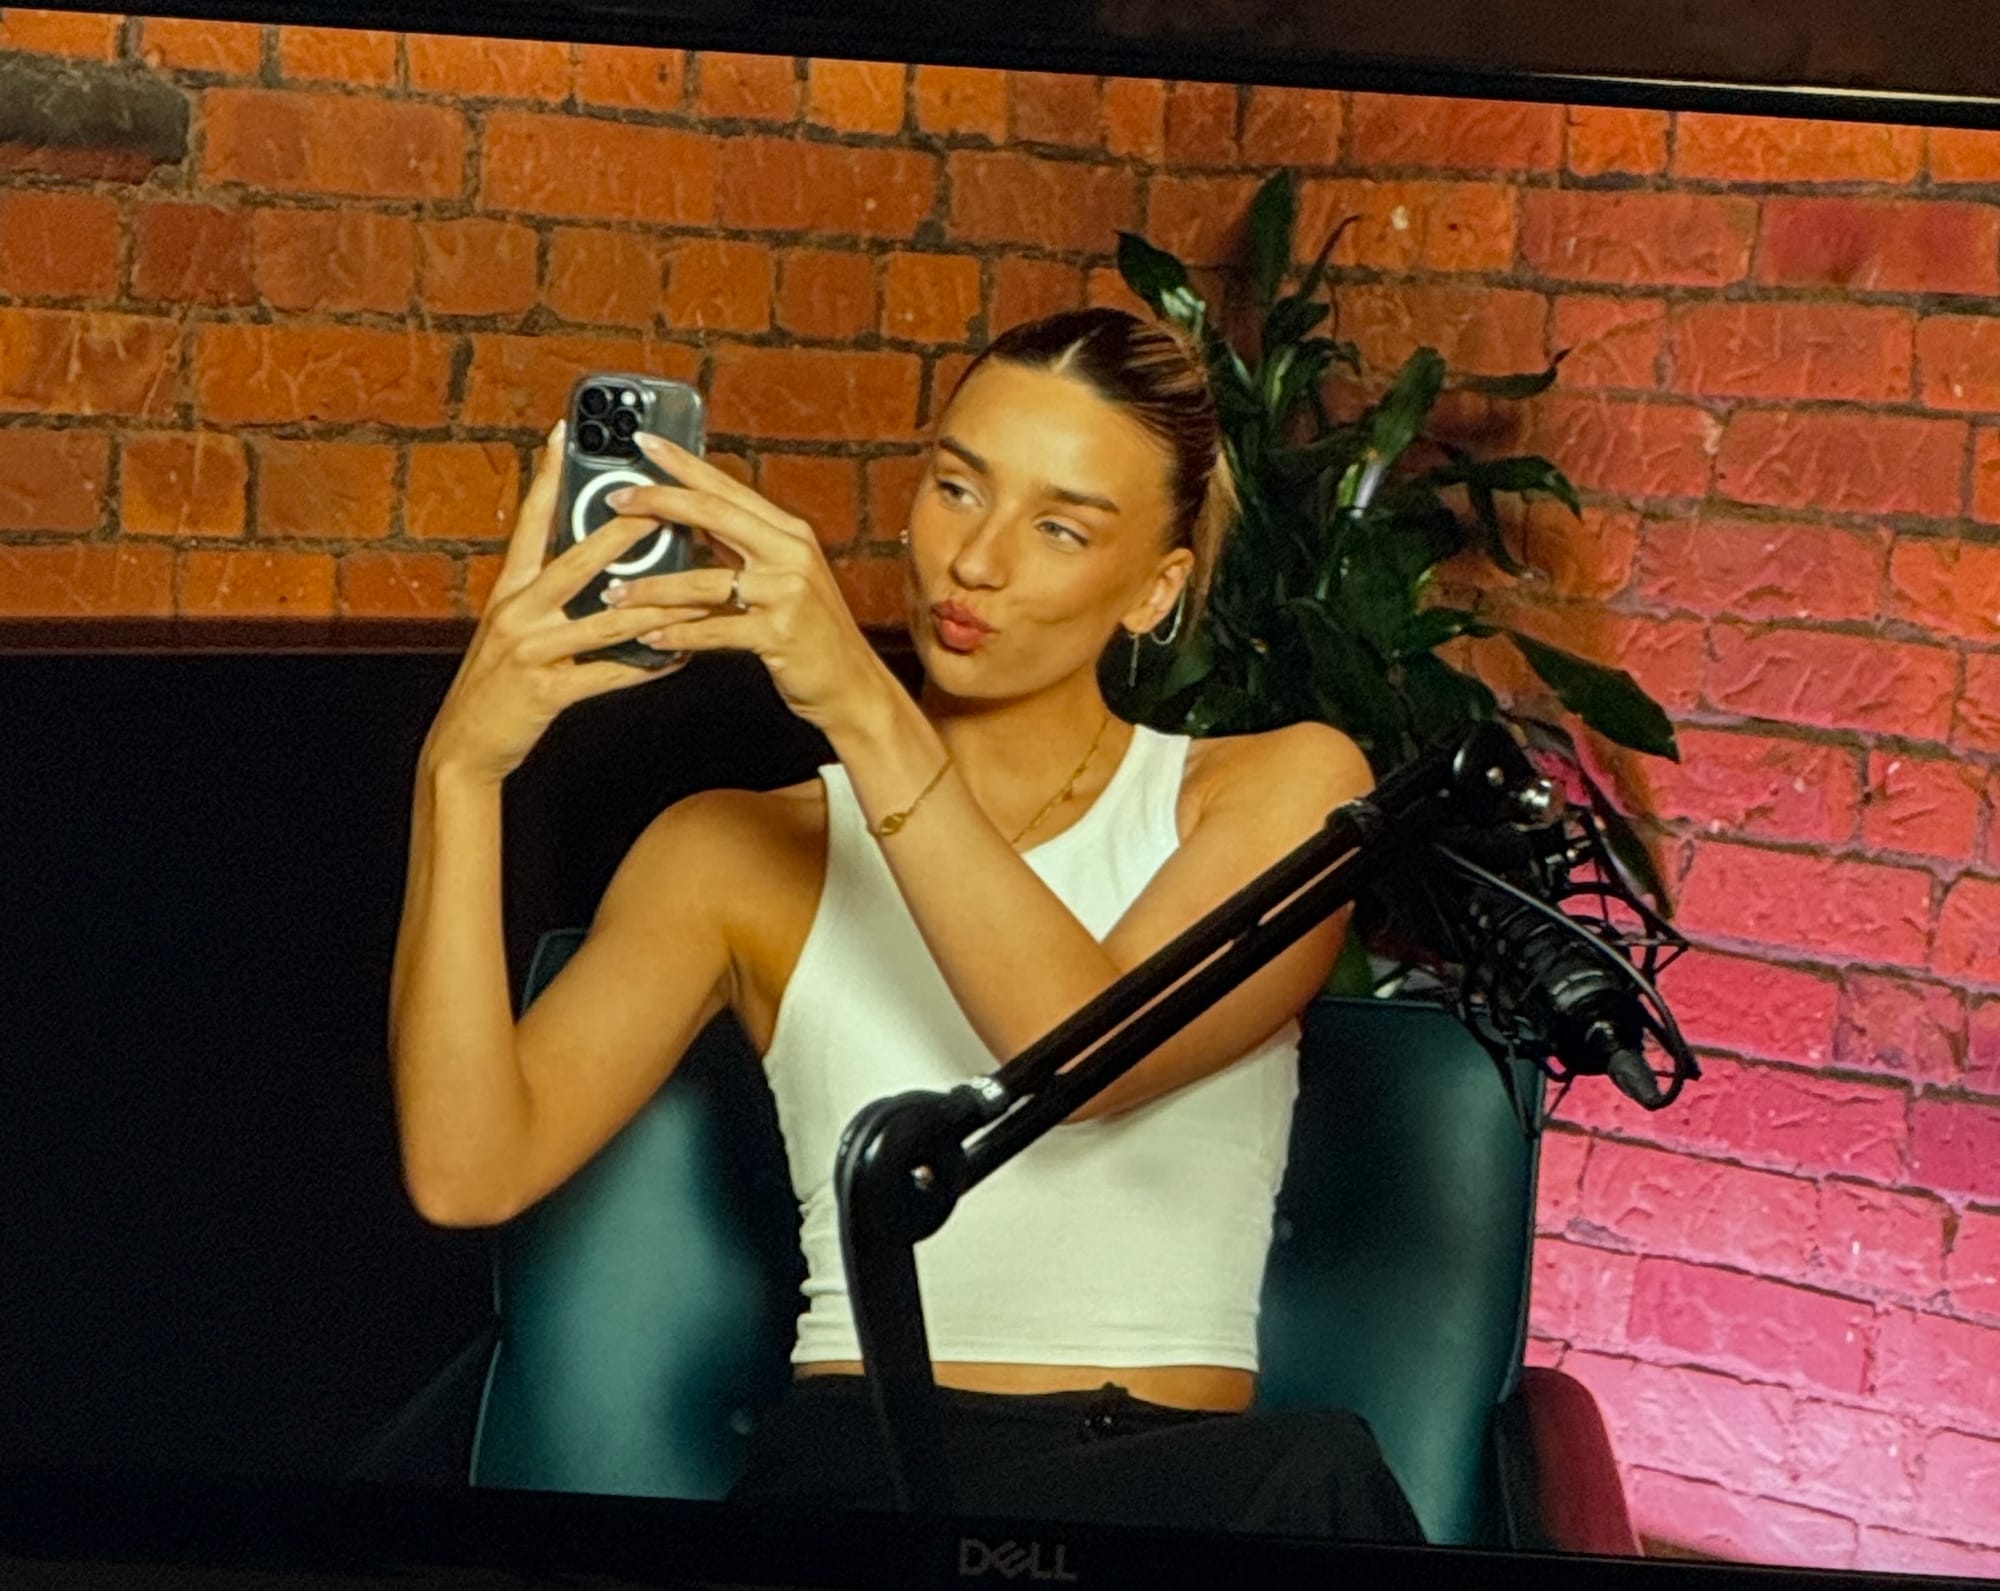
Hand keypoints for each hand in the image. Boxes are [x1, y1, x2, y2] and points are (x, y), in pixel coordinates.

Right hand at [420, 423, 702, 783]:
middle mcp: (517, 611)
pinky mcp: (548, 690)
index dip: (546, 476)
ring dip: (657, 604)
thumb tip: (594, 565)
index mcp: (509, 590)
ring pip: (607, 620)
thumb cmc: (497, 683)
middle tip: (662, 505)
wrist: (463, 745)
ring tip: (699, 591)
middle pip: (576, 561)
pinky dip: (648, 665)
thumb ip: (544, 594)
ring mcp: (532, 650)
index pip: (530, 521)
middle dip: (622, 533)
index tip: (564, 432)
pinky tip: (679, 656)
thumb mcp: (510, 628)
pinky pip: (610, 674)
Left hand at [596, 431, 901, 734]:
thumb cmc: (812, 633)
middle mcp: (791, 554)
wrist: (853, 685)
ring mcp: (787, 594)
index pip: (728, 488)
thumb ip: (741, 547)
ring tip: (613, 594)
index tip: (644, 441)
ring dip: (653, 589)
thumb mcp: (783, 578)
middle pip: (715, 514)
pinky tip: (652, 639)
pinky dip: (680, 635)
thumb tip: (691, 518)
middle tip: (616, 501)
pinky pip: (716, 631)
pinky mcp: (780, 634)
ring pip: (705, 581)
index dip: (684, 463)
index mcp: (789, 533)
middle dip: (659, 503)